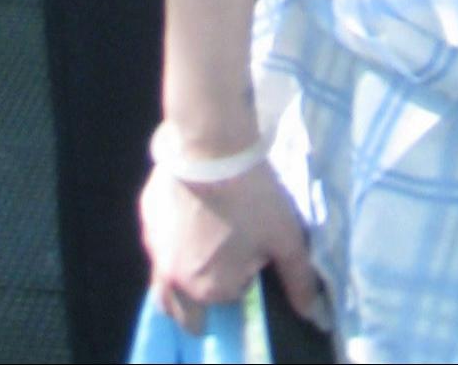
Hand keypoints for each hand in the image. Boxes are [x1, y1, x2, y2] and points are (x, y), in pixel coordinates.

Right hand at [140, 158, 317, 337]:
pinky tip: (192, 204)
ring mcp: (154, 246)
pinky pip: (158, 235)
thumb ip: (298, 279)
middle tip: (224, 260)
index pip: (228, 297)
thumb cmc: (251, 197)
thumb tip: (310, 312)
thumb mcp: (286, 238)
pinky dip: (173, 231)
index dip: (242, 275)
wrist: (212, 145)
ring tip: (207, 236)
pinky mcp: (146, 214)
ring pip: (164, 275)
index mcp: (207, 290)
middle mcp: (173, 277)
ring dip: (183, 268)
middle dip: (201, 294)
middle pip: (183, 306)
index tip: (254, 249)